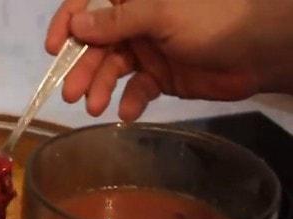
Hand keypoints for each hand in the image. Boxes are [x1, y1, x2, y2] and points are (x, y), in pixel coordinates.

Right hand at [46, 0, 292, 120]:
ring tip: (94, 107)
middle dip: (82, 68)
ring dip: (100, 87)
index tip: (54, 49)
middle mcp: (134, 22)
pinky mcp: (157, 77)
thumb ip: (117, 22)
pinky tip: (127, 112)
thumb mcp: (161, 14)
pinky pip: (135, 89)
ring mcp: (145, 50)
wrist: (258, 53)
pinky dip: (129, 101)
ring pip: (111, 69)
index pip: (88, 4)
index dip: (67, 23)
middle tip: (71, 93)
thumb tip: (76, 25)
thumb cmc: (211, 20)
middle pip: (95, 44)